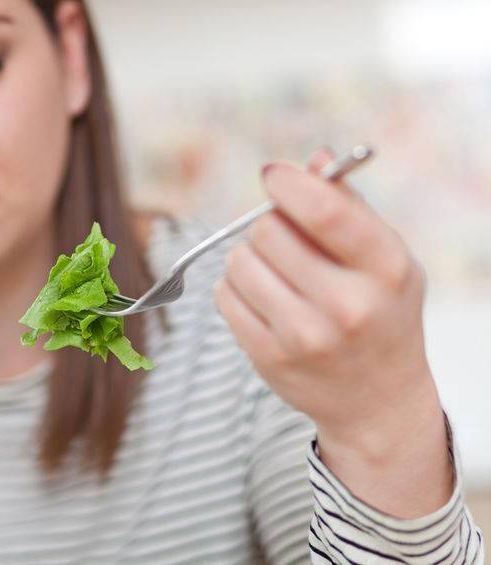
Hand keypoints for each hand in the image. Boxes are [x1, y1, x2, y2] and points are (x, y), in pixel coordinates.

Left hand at [213, 148, 439, 455]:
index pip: (324, 210)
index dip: (289, 183)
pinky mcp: (268, 357)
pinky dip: (236, 289)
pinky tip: (265, 301)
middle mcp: (347, 305)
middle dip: (271, 226)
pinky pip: (224, 296)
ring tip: (278, 276)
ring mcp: (304, 336)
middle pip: (268, 230)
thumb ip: (349, 206)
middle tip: (287, 243)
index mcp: (385, 268)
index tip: (274, 175)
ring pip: (239, 262)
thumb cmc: (381, 313)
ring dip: (250, 259)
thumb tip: (314, 159)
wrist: (377, 399)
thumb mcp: (384, 258)